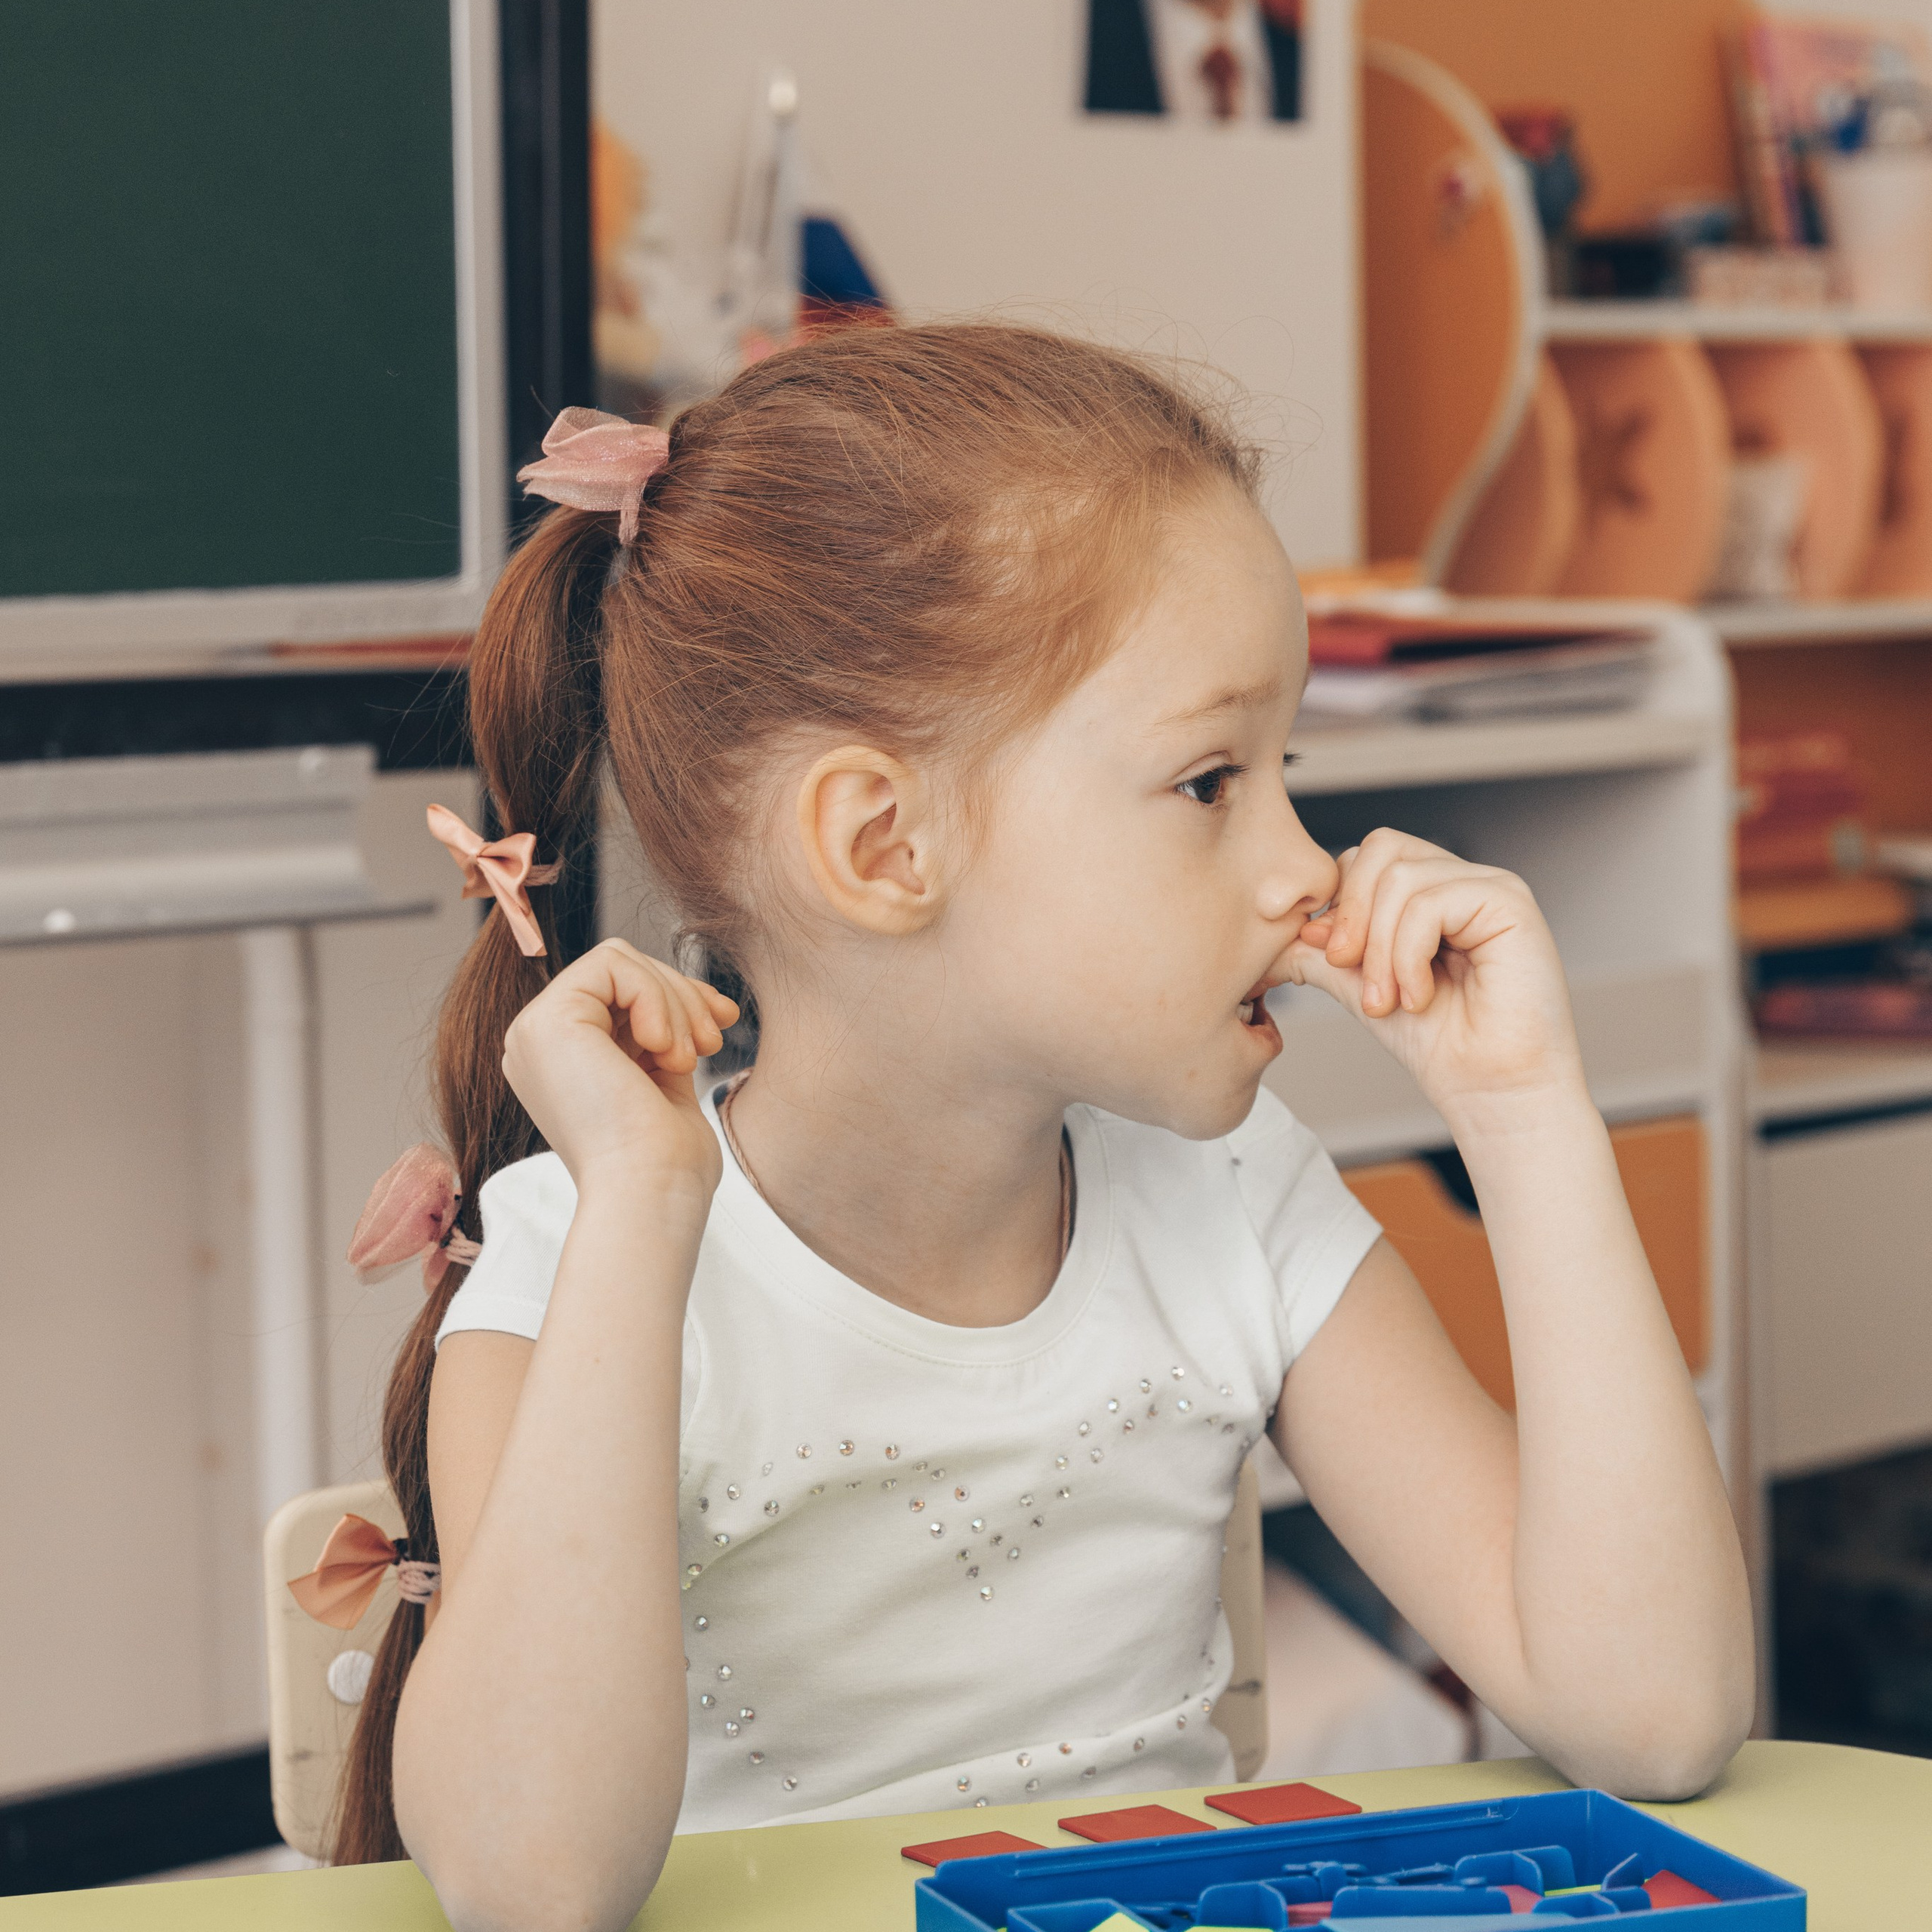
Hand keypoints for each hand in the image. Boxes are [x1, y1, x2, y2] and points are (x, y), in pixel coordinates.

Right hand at [500, 939, 739, 1192]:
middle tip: (711, 1043)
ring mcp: (534, 1032)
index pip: (619, 994)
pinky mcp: (545, 1021)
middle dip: (682, 996)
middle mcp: (538, 1045)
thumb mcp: (664, 1083)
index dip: (678, 998)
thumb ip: (659, 1038)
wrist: (651, 1197)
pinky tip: (665, 1049)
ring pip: (620, 961)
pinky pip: (613, 963)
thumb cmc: (667, 1164)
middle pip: (620, 971)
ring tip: (689, 1056)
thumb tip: (688, 999)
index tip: (720, 1026)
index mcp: (562, 1062)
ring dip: (675, 1001)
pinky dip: (656, 996)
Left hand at [1277, 829, 1585, 1121]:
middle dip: (1351, 916)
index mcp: (1430, 891)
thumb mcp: (1362, 988)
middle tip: (1346, 971)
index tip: (1330, 960)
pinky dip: (1407, 956)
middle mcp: (1462, 880)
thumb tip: (1280, 932)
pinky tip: (1420, 998)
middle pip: (1380, 849)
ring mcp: (1488, 886)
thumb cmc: (1439, 1045)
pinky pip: (1428, 904)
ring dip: (1379, 950)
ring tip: (1389, 1001)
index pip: (1365, 858)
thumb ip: (1324, 954)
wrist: (1490, 1090)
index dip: (1337, 905)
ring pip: (1400, 878)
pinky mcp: (1509, 903)